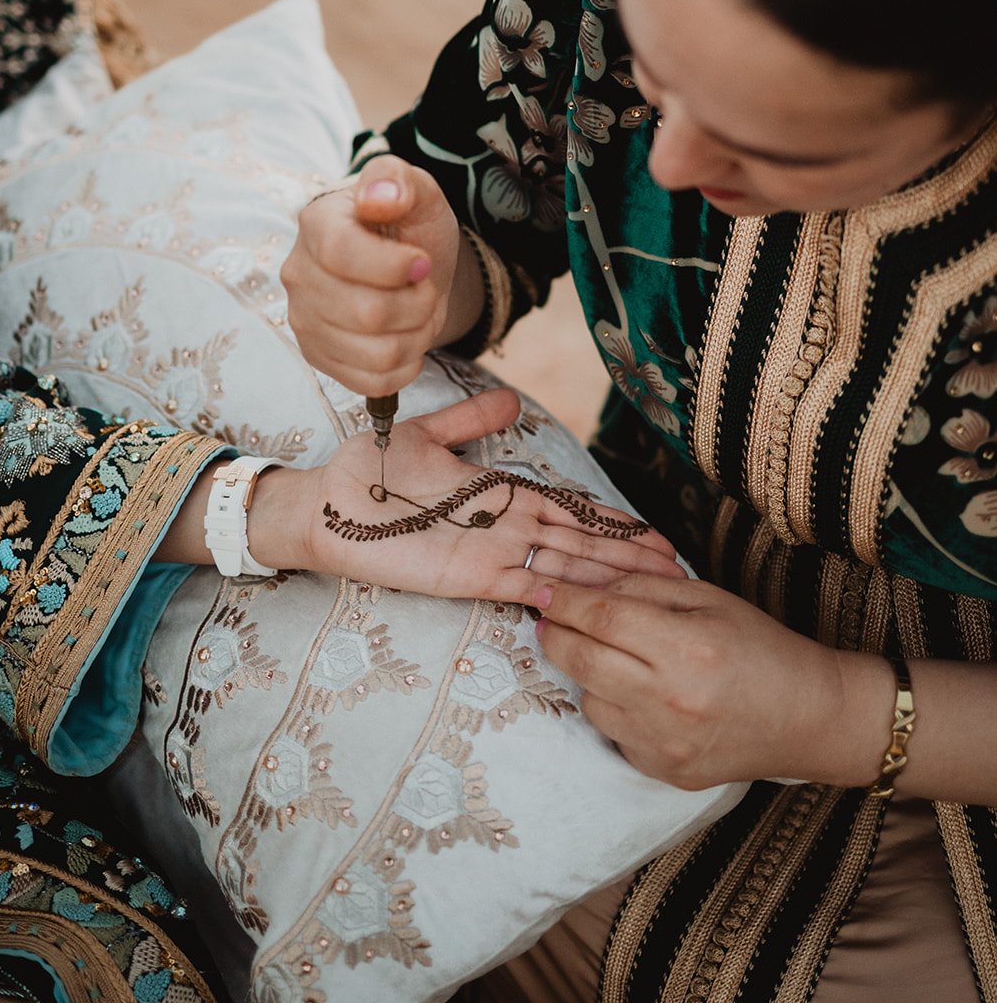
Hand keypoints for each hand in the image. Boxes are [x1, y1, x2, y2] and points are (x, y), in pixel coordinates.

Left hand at [250, 388, 684, 604]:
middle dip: (627, 555)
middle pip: (581, 542)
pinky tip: (592, 599)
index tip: (654, 534)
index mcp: (499, 493)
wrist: (324, 502)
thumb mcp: (425, 434)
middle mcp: (504, 526)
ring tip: (655, 585)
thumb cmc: (368, 469)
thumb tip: (512, 402)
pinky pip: (523, 585)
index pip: (569, 508)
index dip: (611, 522)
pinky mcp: (468, 576)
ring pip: (564, 564)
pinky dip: (557, 591)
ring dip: (609, 576)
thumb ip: (470, 420)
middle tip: (678, 569)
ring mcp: (490, 553)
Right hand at [282, 155, 469, 394]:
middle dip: (418, 303)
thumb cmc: (409, 228)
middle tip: (424, 287)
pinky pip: (373, 381)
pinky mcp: (319, 357)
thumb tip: (379, 197)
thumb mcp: (418, 193)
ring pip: (377, 353)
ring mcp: (304, 320)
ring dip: (416, 334)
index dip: (393, 266)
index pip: (340, 254)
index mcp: (316, 224)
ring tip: (416, 310)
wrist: (408, 269)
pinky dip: (405, 364)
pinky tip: (405, 336)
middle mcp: (298, 274)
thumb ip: (399, 180)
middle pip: (367, 313)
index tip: (422, 262)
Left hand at [534, 572, 892, 790]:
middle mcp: (671, 700)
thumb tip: (584, 584)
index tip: (542, 589)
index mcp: (687, 647)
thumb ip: (644, 589)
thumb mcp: (707, 599)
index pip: (602, 618)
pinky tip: (640, 695)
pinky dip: (614, 708)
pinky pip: (613, 733)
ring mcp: (664, 743)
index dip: (564, 600)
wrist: (807, 718)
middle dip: (554, 634)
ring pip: (591, 700)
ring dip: (587, 673)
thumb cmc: (759, 647)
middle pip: (582, 660)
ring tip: (613, 657)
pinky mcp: (662, 771)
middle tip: (548, 618)